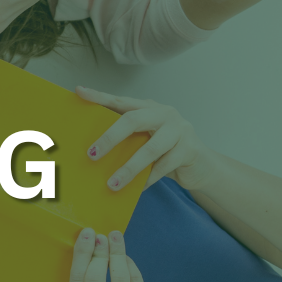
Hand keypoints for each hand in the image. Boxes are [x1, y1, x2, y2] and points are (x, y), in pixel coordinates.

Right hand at [69, 230, 165, 281]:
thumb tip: (91, 248)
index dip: (81, 255)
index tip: (86, 234)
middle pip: (94, 278)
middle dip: (98, 252)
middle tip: (100, 235)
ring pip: (119, 277)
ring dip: (117, 253)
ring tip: (115, 238)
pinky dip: (130, 265)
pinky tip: (126, 257)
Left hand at [77, 88, 218, 191]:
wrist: (201, 166)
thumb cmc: (165, 151)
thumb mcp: (146, 139)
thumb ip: (127, 137)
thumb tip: (91, 151)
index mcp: (149, 107)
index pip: (121, 101)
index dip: (100, 97)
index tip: (80, 92)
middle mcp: (164, 114)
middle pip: (133, 120)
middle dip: (110, 137)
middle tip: (91, 155)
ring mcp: (179, 130)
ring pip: (150, 149)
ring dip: (128, 168)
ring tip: (112, 183)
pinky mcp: (189, 149)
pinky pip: (163, 167)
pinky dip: (147, 179)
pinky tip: (135, 189)